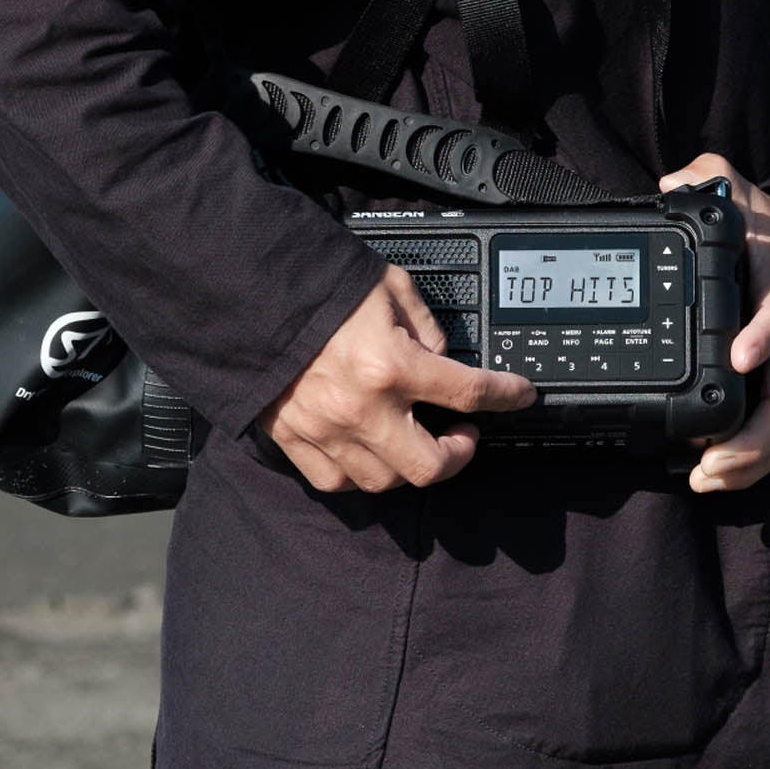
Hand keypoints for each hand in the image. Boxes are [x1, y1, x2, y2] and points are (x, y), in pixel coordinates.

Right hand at [257, 263, 536, 493]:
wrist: (249, 296)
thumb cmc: (318, 287)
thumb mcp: (389, 287)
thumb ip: (425, 327)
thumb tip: (442, 359)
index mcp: (391, 365)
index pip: (470, 392)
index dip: (507, 396)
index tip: (520, 395)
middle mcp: (361, 408)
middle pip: (431, 466)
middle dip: (459, 454)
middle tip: (462, 434)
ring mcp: (325, 431)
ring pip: (385, 481)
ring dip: (410, 466)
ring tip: (415, 442)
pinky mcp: (294, 439)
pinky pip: (336, 481)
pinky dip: (360, 474)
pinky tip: (371, 452)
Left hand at [658, 155, 769, 493]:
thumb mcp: (748, 199)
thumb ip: (710, 180)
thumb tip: (673, 181)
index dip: (762, 337)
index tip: (738, 355)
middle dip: (753, 438)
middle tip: (710, 460)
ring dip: (748, 463)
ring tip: (705, 478)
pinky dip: (750, 466)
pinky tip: (714, 479)